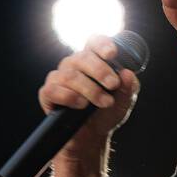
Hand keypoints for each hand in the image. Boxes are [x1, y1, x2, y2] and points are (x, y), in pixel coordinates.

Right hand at [38, 35, 140, 154]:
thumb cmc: (107, 111)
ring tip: (104, 103)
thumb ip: (128, 88)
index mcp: (93, 60)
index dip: (102, 44)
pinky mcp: (48, 93)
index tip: (112, 53)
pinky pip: (54, 89)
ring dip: (90, 89)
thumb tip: (128, 74)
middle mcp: (74, 64)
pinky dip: (70, 97)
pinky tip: (81, 105)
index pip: (94, 42)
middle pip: (83, 57)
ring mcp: (59, 77)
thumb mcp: (124, 101)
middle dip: (101, 71)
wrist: (92, 135)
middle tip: (113, 85)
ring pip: (70, 75)